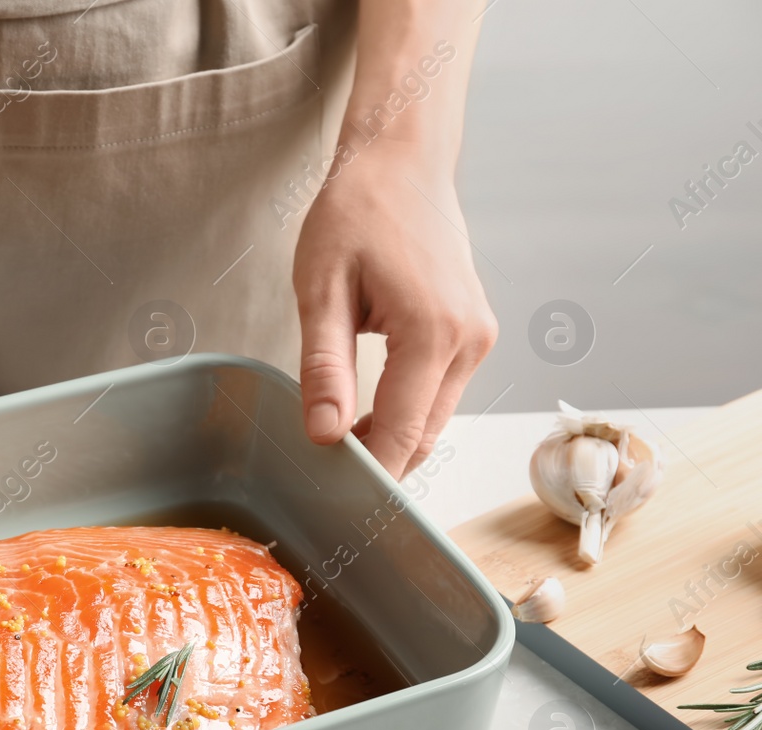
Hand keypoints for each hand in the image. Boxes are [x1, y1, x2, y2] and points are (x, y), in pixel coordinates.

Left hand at [293, 142, 496, 478]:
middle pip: (425, 435)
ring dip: (393, 437)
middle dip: (380, 463)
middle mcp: (469, 340)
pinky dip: (407, 411)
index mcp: (434, 333)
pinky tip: (366, 411)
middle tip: (324, 480)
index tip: (330, 497)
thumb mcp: (321, 290)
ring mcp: (478, 337)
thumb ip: (324, 367)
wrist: (400, 162)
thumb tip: (324, 434)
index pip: (403, 433)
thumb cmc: (356, 212)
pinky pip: (440, 392)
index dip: (368, 473)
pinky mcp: (473, 332)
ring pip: (435, 419)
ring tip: (337, 444)